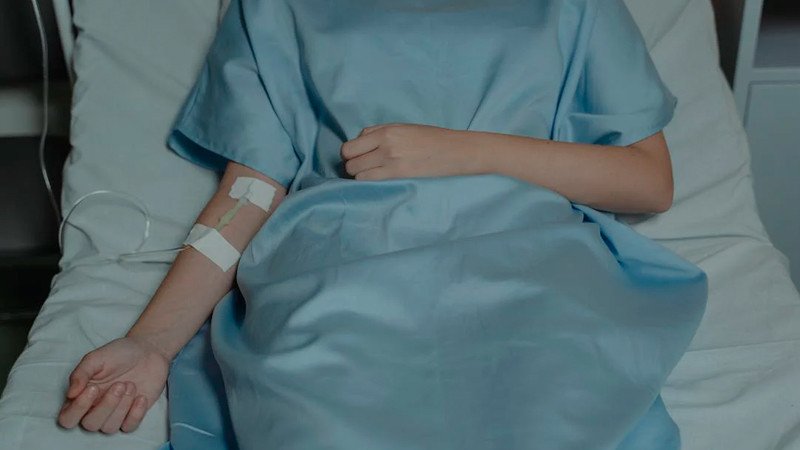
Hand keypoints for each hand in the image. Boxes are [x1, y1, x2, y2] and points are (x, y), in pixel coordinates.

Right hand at [57, 336, 169, 433]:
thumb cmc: (119, 354)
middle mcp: (95, 408)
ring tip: (130, 385)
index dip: (78, 408)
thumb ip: (81, 374)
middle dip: (106, 405)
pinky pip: (129, 427)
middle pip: (90, 425)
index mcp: (81, 396)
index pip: (68, 418)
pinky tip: (141, 396)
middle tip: (119, 384)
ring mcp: (114, 414)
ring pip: (110, 427)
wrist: (148, 351)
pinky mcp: (132, 415)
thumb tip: (70, 394)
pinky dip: (136, 413)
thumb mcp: (96, 358)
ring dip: (122, 406)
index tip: (93, 388)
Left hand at [341, 123, 482, 179]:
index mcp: (385, 131)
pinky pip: (368, 180)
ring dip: (359, 174)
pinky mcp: (397, 175)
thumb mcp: (403, 127)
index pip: (350, 145)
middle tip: (363, 166)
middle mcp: (384, 145)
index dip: (350, 153)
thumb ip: (378, 132)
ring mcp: (390, 161)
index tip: (357, 156)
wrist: (453, 151)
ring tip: (371, 173)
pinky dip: (367, 181)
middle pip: (349, 160)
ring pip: (356, 172)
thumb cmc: (430, 138)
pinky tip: (377, 179)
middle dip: (352, 164)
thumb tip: (359, 141)